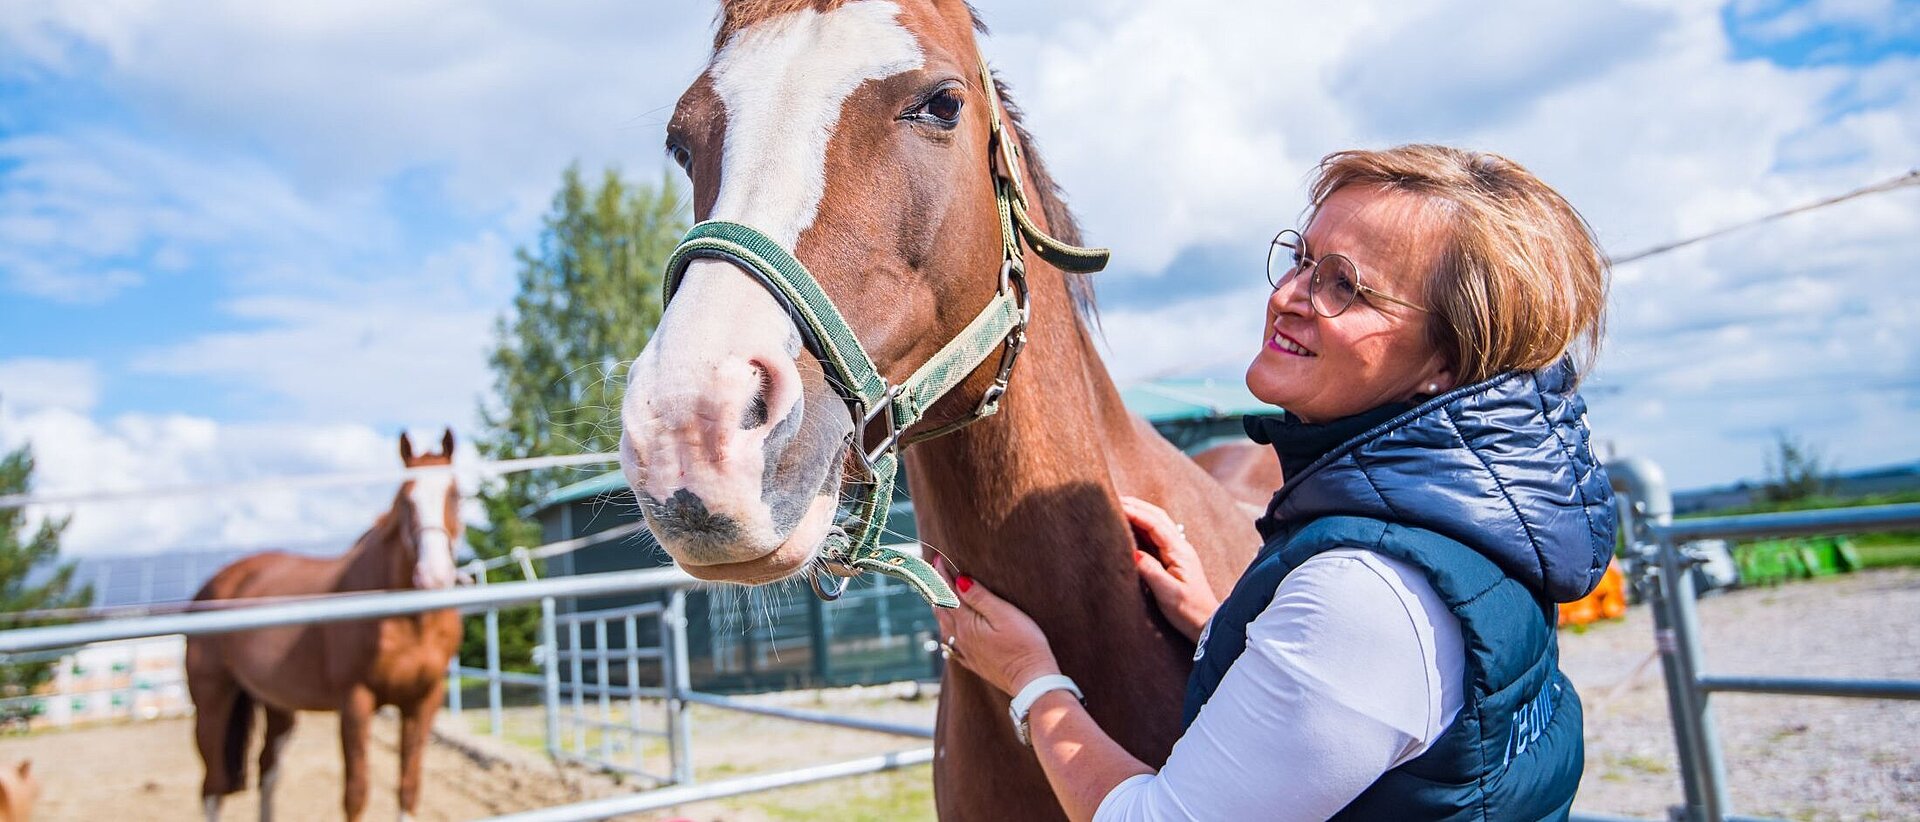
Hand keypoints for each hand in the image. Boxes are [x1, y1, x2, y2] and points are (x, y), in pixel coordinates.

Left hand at [930, 562, 1060, 697]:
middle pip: (942, 608)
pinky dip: (945, 630)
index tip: (938, 558)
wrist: (1031, 680)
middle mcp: (961, 637)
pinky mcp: (974, 662)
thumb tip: (959, 580)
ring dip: (938, 607)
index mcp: (967, 623)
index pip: (949, 592)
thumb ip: (981, 597)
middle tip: (931, 571)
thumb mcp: (1005, 615)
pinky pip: (951, 644)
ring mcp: (966, 651)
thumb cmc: (1025, 644)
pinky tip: (947, 631)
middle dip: (936, 587)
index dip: (943, 574)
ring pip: (944, 625)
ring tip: (936, 594)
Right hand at [1124, 496, 1219, 642]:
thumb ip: (1150, 570)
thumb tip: (1133, 552)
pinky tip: (1131, 526)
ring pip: (1157, 524)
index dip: (1136, 512)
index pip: (1155, 524)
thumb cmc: (1189, 611)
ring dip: (1140, 513)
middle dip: (1137, 505)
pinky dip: (1142, 526)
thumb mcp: (1168, 593)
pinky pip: (1156, 536)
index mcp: (1179, 552)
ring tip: (1119, 506)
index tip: (1116, 504)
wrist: (1207, 625)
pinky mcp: (1173, 560)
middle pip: (1157, 517)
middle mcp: (1180, 547)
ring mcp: (1178, 552)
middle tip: (1114, 498)